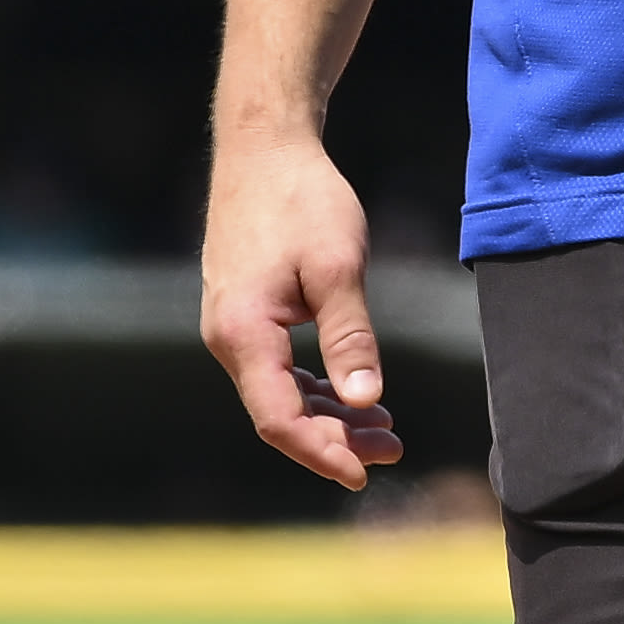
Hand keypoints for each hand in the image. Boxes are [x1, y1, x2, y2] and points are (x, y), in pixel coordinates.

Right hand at [203, 120, 406, 489]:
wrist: (263, 148)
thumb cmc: (302, 199)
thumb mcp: (337, 266)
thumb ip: (351, 336)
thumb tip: (367, 401)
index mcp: (242, 334)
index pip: (278, 419)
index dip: (320, 453)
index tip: (364, 475)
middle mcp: (228, 339)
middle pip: (280, 414)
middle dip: (336, 439)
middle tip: (395, 450)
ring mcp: (234, 329)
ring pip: (282, 394)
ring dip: (331, 416)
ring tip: (388, 431)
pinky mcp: (247, 316)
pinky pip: (279, 370)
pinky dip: (318, 387)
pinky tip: (358, 395)